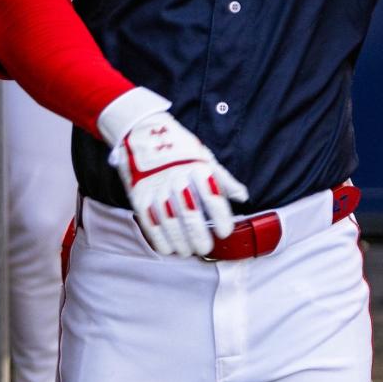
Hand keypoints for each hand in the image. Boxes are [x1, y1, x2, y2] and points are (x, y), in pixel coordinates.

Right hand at [109, 111, 248, 257]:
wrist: (143, 130)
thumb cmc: (179, 147)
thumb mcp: (204, 156)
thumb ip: (224, 179)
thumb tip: (243, 197)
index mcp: (197, 166)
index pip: (213, 196)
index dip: (221, 217)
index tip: (225, 232)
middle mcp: (177, 177)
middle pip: (190, 212)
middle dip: (199, 235)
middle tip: (205, 248)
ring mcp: (156, 186)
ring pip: (169, 221)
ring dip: (179, 240)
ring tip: (188, 251)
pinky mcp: (139, 194)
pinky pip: (149, 221)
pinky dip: (159, 238)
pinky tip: (168, 248)